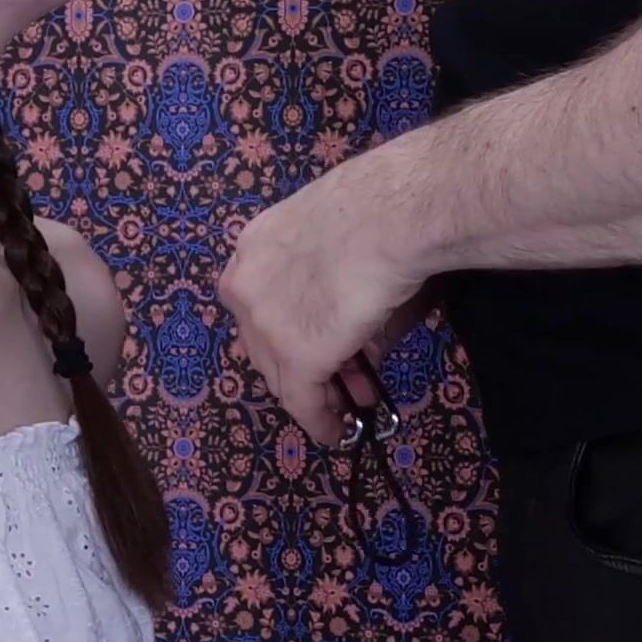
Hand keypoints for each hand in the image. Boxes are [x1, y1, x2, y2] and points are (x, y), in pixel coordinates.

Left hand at [219, 162, 436, 447]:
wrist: (395, 214)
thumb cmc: (382, 210)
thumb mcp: (340, 243)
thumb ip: (332, 287)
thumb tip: (358, 338)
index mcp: (256, 246)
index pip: (263, 303)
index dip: (291, 331)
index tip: (320, 345)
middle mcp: (245, 284)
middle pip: (266, 341)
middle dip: (303, 365)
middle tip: (341, 381)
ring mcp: (265, 322)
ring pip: (282, 373)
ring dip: (316, 394)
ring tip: (349, 408)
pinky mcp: (296, 355)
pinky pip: (303, 400)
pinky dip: (320, 421)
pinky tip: (339, 431)